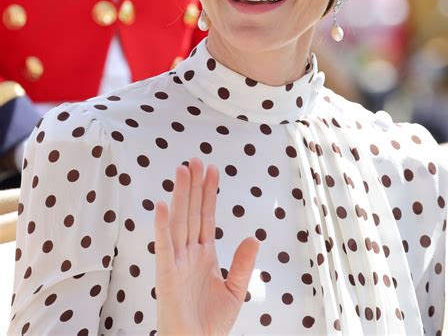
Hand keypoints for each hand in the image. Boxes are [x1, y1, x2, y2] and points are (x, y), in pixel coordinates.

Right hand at [155, 158, 258, 335]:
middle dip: (194, 186)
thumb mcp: (234, 291)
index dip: (209, 193)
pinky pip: (164, 247)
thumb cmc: (209, 325)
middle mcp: (188, 254)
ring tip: (183, 171)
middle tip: (196, 160)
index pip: (207, 217)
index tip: (211, 170)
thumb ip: (243, 264)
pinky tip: (163, 206)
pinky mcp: (166, 276)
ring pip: (179, 222)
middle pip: (192, 213)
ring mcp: (176, 263)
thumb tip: (253, 237)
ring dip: (180, 196)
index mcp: (203, 255)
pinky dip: (162, 227)